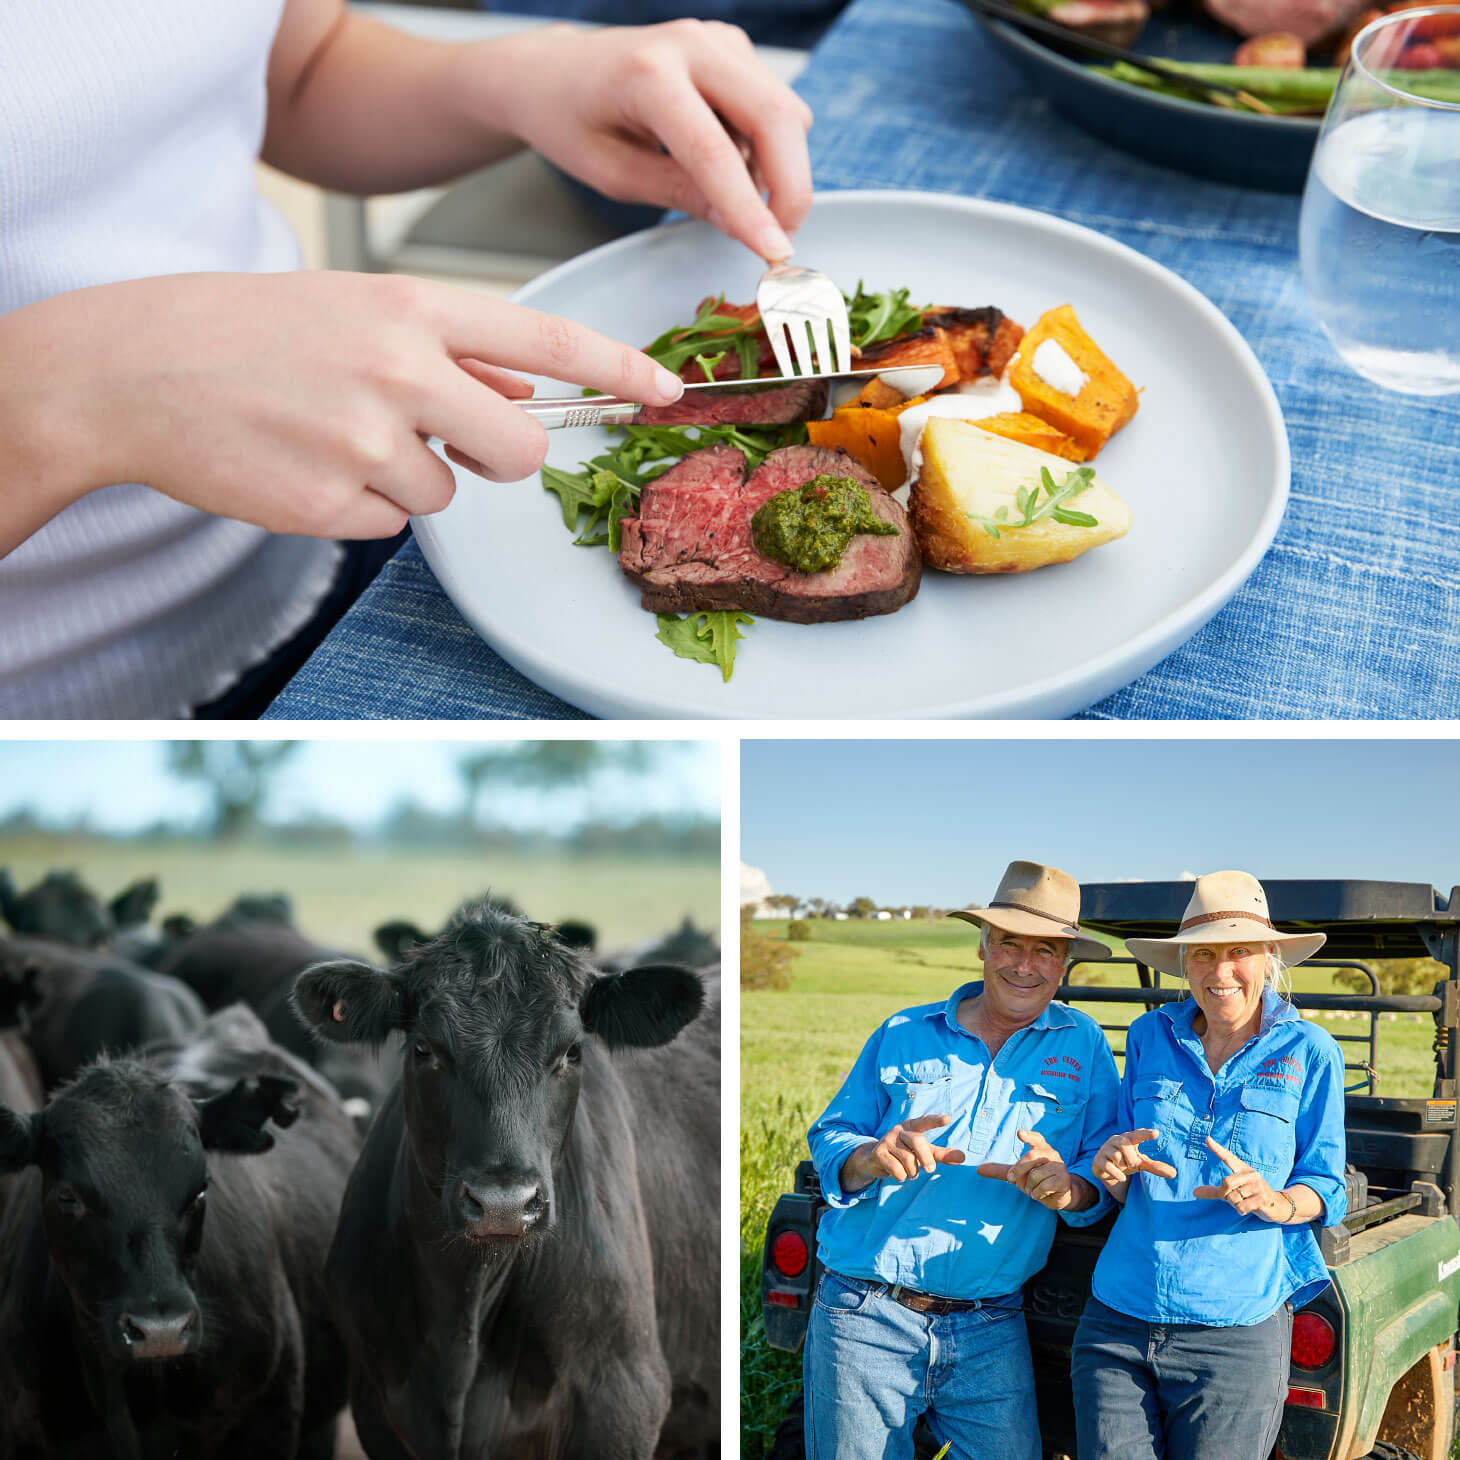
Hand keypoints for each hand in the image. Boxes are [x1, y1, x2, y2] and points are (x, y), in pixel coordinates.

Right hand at [1, 271, 684, 549]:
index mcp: (409, 307)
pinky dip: (363, 506)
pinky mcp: (335, 502)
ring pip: (450, 493)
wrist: (137, 369)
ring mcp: (367, 440)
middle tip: (451, 440)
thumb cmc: (252, 333)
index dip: (616, 370)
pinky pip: (393, 525)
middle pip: (522, 449)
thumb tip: (523, 392)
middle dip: (503, 459)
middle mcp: (399, 369)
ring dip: (411, 478)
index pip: (544, 341)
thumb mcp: (355, 308)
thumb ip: (448, 349)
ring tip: (336, 436)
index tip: (665, 391)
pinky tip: (310, 466)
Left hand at [488, 21, 812, 259]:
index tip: (775, 253)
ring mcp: (716, 40)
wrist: (555, 71)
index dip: (749, 208)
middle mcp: (690, 45)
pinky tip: (727, 162)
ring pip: (784, 112)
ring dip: (776, 168)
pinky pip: (773, 105)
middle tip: (778, 239)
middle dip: (790, 187)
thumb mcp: (613, 174)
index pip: (713, 150)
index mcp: (647, 74)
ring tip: (729, 197)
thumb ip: (678, 193)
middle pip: (775, 116)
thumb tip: (741, 224)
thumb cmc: (572, 122)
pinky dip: (764, 147)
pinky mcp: (730, 48)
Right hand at [843, 1114, 966, 1190]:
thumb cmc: (905, 1152)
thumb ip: (941, 1154)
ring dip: (912, 1171)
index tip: (948, 1119)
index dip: (936, 1120)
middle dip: (926, 1158)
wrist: (874, 1159)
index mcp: (911, 1126)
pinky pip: (897, 1169)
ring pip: (908, 1159)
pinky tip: (899, 1173)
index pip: (924, 1121)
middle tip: (930, 1170)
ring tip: (910, 1171)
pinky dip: (902, 1176)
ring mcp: (887, 1140)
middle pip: (918, 1141)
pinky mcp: (878, 1153)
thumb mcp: (923, 1152)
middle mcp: (898, 1130)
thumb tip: (963, 1157)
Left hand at [978, 1130, 1077, 1209]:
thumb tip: (978, 1170)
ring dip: (1030, 1187)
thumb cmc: (1036, 1179)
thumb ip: (1001, 1170)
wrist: (1058, 1195)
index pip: (1036, 1138)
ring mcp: (1059, 1166)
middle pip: (1031, 1157)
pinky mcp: (1063, 1180)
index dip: (1028, 1136)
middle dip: (1018, 1170)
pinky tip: (1042, 1194)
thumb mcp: (1018, 1174)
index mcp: (1040, 1148)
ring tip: (1035, 1189)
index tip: (1019, 1134)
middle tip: (1013, 1180)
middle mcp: (1051, 1154)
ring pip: (1035, 1175)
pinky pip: (1043, 1187)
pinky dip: (1038, 1194)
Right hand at [1090, 1128, 1177, 1195]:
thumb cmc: (1127, 1161)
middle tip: (1133, 1165)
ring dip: (1123, 1165)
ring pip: (1116, 1156)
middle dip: (1131, 1158)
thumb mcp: (1142, 1163)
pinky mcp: (1098, 1161)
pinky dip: (1117, 1173)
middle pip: (1125, 1145)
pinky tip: (1123, 1178)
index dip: (1145, 1134)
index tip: (1157, 1133)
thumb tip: (1174, 1174)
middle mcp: (1115, 1140)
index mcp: (1128, 1138)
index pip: (1137, 1134)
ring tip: (1123, 1168)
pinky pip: (1108, 1165)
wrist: (1107, 1170)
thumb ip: (1156, 1167)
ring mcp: (1105, 1149)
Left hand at [1194, 1136, 1282, 1218]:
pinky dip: (1242, 1210)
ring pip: (1233, 1198)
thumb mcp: (1232, 1192)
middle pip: (1226, 1182)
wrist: (1276, 1206)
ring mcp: (1258, 1185)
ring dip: (1236, 1204)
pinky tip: (1251, 1207)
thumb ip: (1214, 1191)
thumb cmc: (1249, 1196)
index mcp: (1242, 1169)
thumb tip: (1194, 1192)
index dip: (1217, 1149)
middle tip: (1235, 1198)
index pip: (1228, 1157)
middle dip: (1226, 1194)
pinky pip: (1242, 1207)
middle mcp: (1251, 1174)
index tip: (1207, 1139)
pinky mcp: (1263, 1198)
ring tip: (1246, 1202)